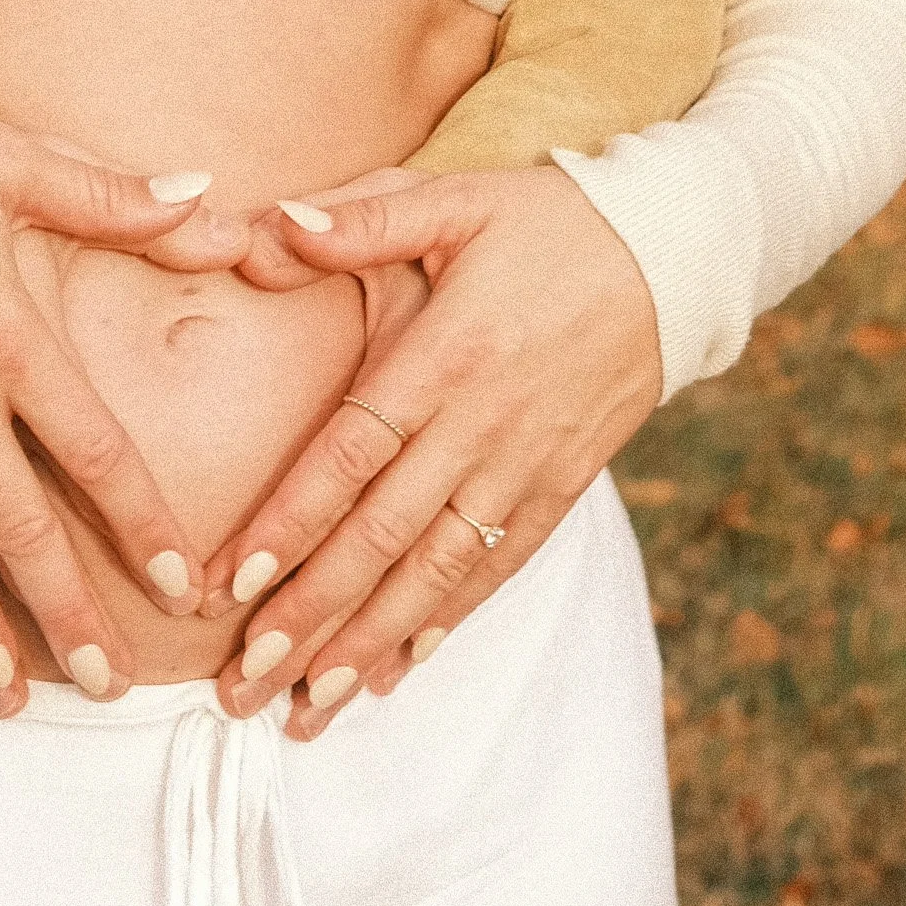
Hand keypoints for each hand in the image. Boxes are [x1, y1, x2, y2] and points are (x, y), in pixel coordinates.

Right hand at [0, 109, 246, 715]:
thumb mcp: (13, 162)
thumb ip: (115, 198)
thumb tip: (212, 204)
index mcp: (11, 339)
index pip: (96, 452)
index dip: (142, 525)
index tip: (182, 590)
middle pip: (21, 527)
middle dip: (66, 615)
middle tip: (106, 687)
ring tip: (2, 697)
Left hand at [201, 166, 661, 740]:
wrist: (672, 255)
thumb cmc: (546, 222)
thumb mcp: (455, 199)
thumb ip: (362, 218)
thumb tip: (271, 224)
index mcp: (445, 355)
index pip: (351, 456)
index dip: (292, 523)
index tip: (233, 585)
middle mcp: (483, 425)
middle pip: (384, 536)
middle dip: (312, 616)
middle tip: (244, 684)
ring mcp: (526, 464)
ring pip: (438, 572)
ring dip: (369, 643)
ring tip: (308, 706)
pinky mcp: (563, 486)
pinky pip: (499, 567)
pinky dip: (447, 622)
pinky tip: (397, 669)